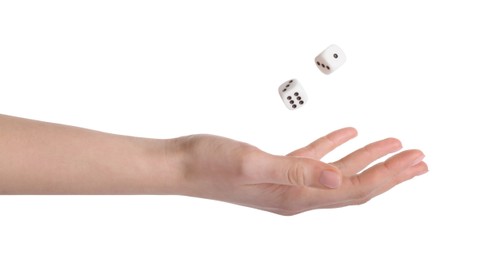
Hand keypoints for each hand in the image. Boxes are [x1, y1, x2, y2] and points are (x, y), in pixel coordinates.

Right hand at [171, 128, 427, 214]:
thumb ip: (298, 172)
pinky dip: (334, 147)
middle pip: (354, 184)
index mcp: (295, 196)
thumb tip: (339, 179)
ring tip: (391, 146)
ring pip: (338, 172)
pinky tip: (347, 137)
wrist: (181, 165)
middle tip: (417, 159)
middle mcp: (296, 194)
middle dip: (388, 171)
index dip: (388, 177)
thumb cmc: (210, 164)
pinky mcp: (277, 169)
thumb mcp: (254, 163)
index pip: (354, 189)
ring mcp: (287, 183)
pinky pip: (315, 159)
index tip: (414, 164)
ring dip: (367, 159)